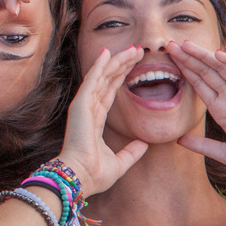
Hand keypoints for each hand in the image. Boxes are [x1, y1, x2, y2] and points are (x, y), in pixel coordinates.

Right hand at [56, 46, 147, 197]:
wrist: (81, 177)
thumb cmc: (95, 174)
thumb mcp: (120, 162)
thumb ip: (131, 152)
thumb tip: (144, 144)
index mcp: (95, 121)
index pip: (110, 93)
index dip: (121, 77)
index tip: (134, 65)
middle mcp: (88, 110)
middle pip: (107, 81)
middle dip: (121, 65)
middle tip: (136, 50)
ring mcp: (83, 106)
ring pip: (102, 77)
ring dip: (115, 62)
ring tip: (130, 49)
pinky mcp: (81, 105)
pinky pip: (92, 81)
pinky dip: (99, 66)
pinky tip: (107, 53)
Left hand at [170, 42, 225, 175]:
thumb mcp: (225, 153)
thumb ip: (202, 145)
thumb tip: (178, 141)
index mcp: (222, 109)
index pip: (199, 85)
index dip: (185, 72)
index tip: (167, 60)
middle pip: (206, 73)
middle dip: (189, 59)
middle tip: (170, 45)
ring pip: (222, 69)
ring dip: (205, 56)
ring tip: (186, 44)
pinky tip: (218, 55)